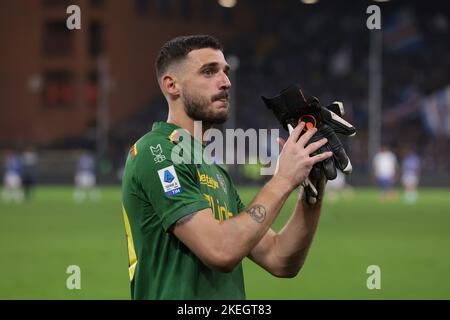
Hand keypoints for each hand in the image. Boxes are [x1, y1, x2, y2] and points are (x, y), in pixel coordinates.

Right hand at [262, 84, 355, 203]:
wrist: (284, 179)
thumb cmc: (281, 168)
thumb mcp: (281, 155)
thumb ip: (282, 146)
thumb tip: (279, 139)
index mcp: (288, 146)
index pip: (294, 133)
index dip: (300, 127)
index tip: (303, 123)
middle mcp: (296, 148)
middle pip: (305, 137)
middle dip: (311, 131)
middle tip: (315, 129)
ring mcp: (302, 155)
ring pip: (314, 145)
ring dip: (320, 142)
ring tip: (325, 140)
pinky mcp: (308, 162)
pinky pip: (318, 157)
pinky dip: (325, 155)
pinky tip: (329, 153)